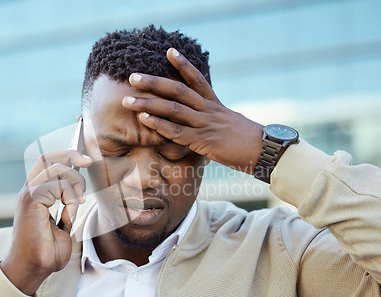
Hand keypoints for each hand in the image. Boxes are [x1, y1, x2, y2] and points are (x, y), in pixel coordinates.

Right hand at [0, 150, 91, 295]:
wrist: (33, 268)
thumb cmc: (46, 252)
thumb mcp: (63, 226)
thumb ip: (67, 209)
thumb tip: (78, 196)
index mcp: (35, 195)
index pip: (46, 162)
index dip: (65, 155)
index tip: (84, 158)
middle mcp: (29, 191)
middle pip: (49, 158)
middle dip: (71, 155)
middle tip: (87, 162)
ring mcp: (28, 194)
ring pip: (57, 169)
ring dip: (75, 184)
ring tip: (77, 205)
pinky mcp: (30, 200)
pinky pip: (58, 186)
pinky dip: (71, 199)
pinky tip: (69, 214)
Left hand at [122, 48, 263, 174]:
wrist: (263, 150)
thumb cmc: (245, 140)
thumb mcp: (229, 122)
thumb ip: (212, 118)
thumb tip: (200, 120)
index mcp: (214, 104)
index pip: (196, 79)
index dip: (182, 64)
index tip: (169, 51)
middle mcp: (208, 110)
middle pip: (177, 91)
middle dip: (153, 83)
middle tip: (133, 77)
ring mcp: (204, 124)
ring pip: (172, 110)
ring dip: (148, 104)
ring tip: (128, 100)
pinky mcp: (203, 141)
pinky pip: (177, 132)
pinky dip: (159, 125)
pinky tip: (144, 120)